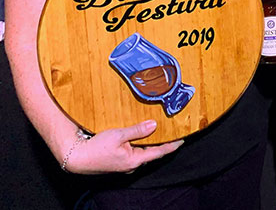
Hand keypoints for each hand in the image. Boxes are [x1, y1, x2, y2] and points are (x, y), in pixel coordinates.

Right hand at [63, 120, 183, 174]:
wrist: (76, 158)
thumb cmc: (96, 147)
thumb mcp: (118, 135)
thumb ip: (137, 130)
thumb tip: (154, 125)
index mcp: (135, 160)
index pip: (159, 152)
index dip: (172, 145)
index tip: (183, 139)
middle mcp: (132, 165)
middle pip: (152, 152)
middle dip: (162, 142)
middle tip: (173, 132)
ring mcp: (125, 164)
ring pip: (143, 152)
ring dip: (151, 143)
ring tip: (160, 132)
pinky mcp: (119, 162)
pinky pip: (134, 152)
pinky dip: (140, 144)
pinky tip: (141, 136)